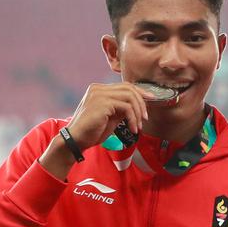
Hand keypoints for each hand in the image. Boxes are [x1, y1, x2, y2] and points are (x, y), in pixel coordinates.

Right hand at [39, 82, 156, 179]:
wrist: (76, 140)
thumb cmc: (93, 131)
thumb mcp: (112, 116)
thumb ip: (122, 108)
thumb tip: (139, 105)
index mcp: (99, 89)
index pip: (125, 86)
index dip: (140, 93)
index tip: (151, 101)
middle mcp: (98, 88)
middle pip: (129, 89)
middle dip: (142, 103)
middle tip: (145, 118)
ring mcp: (99, 94)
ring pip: (130, 97)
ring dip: (138, 113)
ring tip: (138, 126)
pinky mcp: (102, 102)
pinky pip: (126, 107)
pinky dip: (133, 119)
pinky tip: (132, 129)